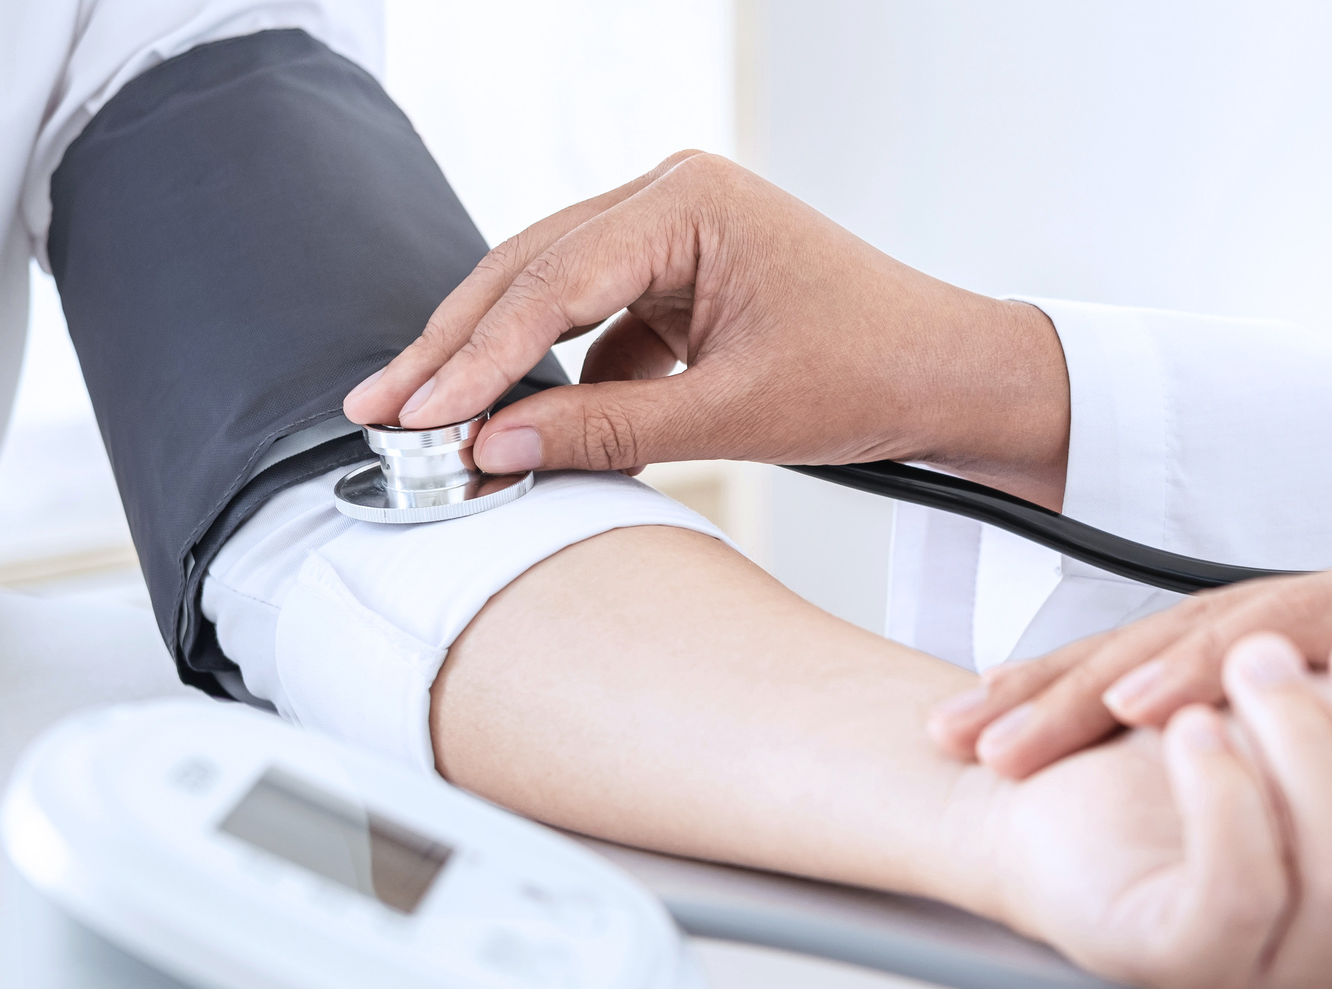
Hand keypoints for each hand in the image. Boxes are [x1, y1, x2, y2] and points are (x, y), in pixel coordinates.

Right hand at [340, 151, 1072, 507]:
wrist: (951, 376)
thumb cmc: (873, 372)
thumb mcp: (734, 413)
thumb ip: (607, 428)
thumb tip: (496, 449)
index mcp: (687, 200)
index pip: (550, 281)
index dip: (473, 358)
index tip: (414, 417)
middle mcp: (670, 196)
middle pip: (528, 271)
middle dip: (455, 351)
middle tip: (379, 412)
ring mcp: (671, 233)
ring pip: (549, 295)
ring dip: (496, 363)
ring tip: (427, 424)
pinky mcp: (678, 278)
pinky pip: (593, 324)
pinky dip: (558, 378)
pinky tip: (524, 431)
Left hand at [967, 626, 1331, 988]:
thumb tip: (1262, 789)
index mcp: (1328, 629)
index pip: (1179, 660)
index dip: (1081, 694)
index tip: (996, 730)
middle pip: (1163, 637)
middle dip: (1054, 687)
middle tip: (960, 732)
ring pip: (1203, 630)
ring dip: (1101, 684)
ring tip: (1014, 731)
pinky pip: (1293, 638)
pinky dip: (1212, 672)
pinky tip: (1143, 708)